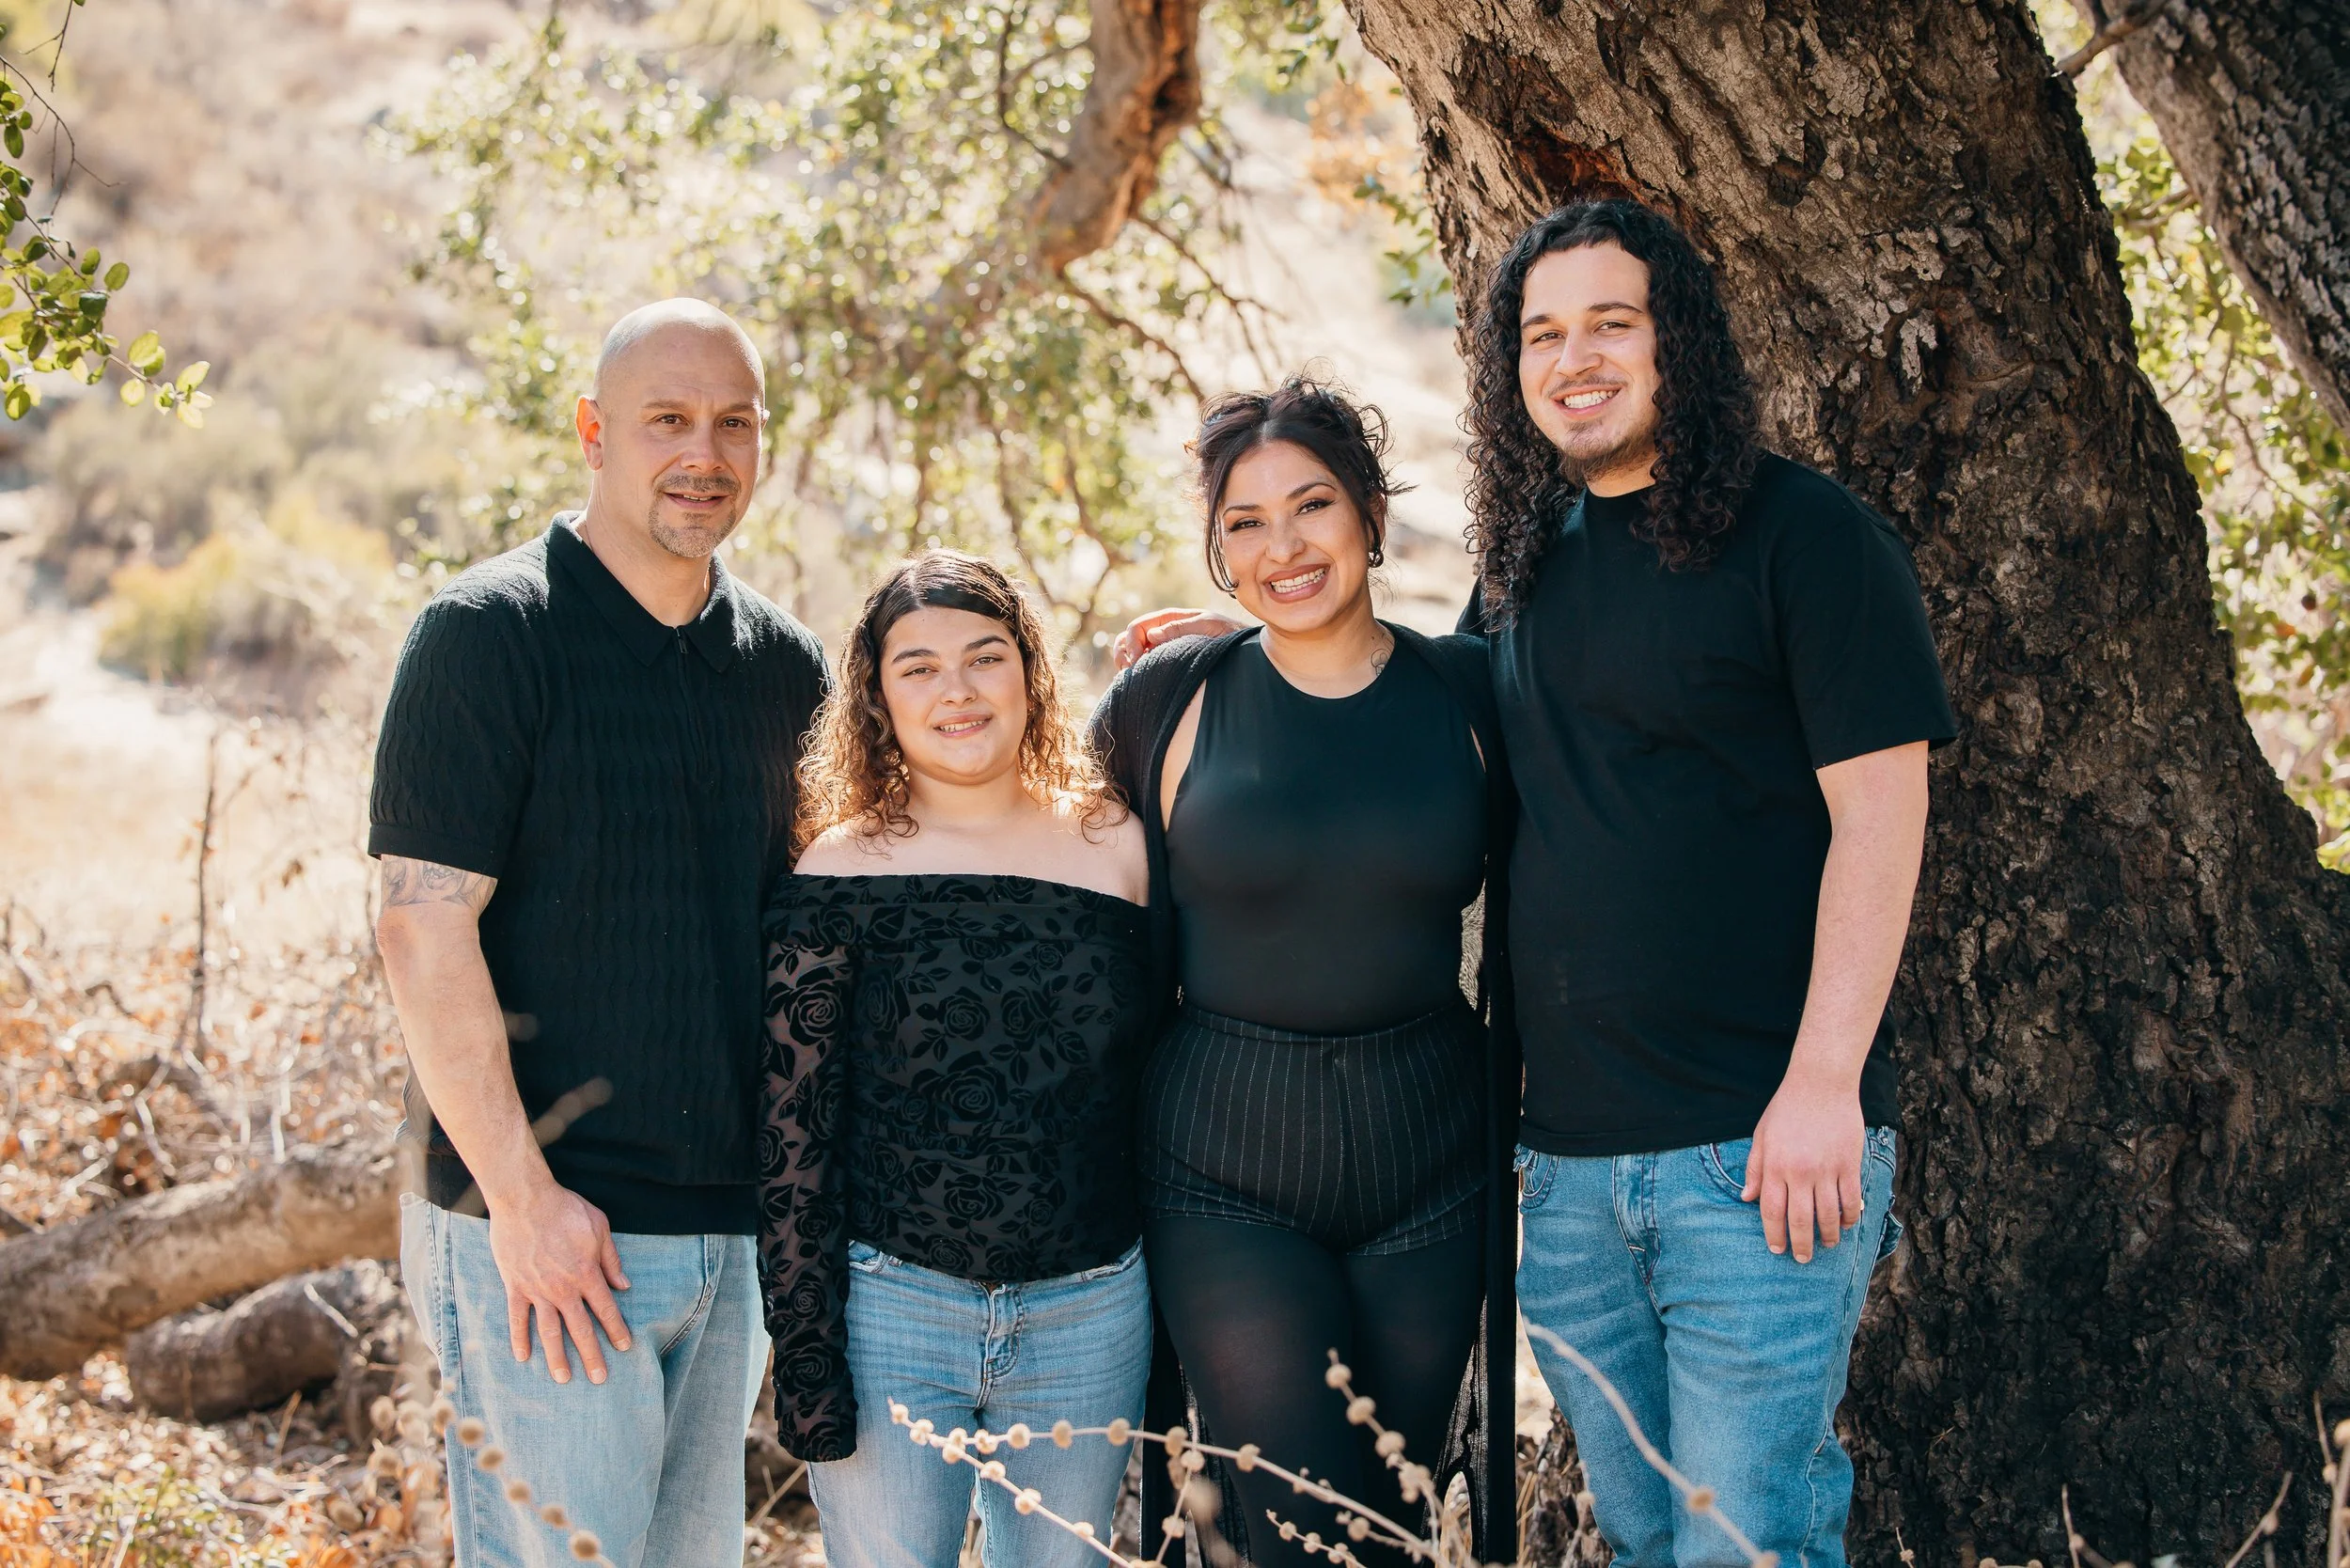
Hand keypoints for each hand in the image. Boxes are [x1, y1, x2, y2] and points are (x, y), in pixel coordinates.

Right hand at [487, 1182, 632, 1383]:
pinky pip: (517, 1318)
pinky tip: (523, 1357)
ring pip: (548, 1331)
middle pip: (580, 1329)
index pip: (606, 1310)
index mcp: (587, 1274)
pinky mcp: (515, 1286)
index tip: (624, 1348)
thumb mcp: (599, 1228)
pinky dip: (519, 1338)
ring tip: (563, 1379)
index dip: (616, 1330)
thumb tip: (624, 1285)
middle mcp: (563, 1288)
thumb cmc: (566, 1209)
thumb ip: (611, 1259)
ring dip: (556, 1357)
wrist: (525, 1199)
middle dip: (591, 1355)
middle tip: (599, 1379)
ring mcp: (537, 1290)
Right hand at [1113, 607, 1244, 668]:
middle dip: (1123, 652)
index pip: (1138, 626)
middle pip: (1128, 638)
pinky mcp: (1166, 662)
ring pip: (1131, 651)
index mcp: (1169, 618)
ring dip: (1125, 662)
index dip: (1131, 642)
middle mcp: (1162, 631)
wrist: (1244, 648)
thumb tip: (1151, 636)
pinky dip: (1134, 671)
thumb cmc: (1229, 634)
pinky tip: (1138, 681)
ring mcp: (1162, 647)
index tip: (1135, 661)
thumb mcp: (1207, 626)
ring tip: (1130, 676)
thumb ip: (1180, 628)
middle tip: (1129, 670)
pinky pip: (1142, 665)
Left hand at [1740, 1070, 1863, 1262]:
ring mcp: (1826, 1170)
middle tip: (1802, 1259)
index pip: (1772, 1211)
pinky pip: (1850, 1200)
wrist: (1820, 1084)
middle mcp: (1800, 1172)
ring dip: (1827, 1236)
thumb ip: (1755, 1168)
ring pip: (1828, 1215)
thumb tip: (1746, 1198)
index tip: (1777, 1249)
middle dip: (1801, 1244)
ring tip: (1825, 1246)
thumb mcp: (1762, 1135)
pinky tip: (1844, 1225)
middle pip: (1800, 1220)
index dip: (1774, 1234)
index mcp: (1775, 1166)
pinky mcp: (1849, 1165)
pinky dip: (1849, 1217)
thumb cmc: (1786, 1108)